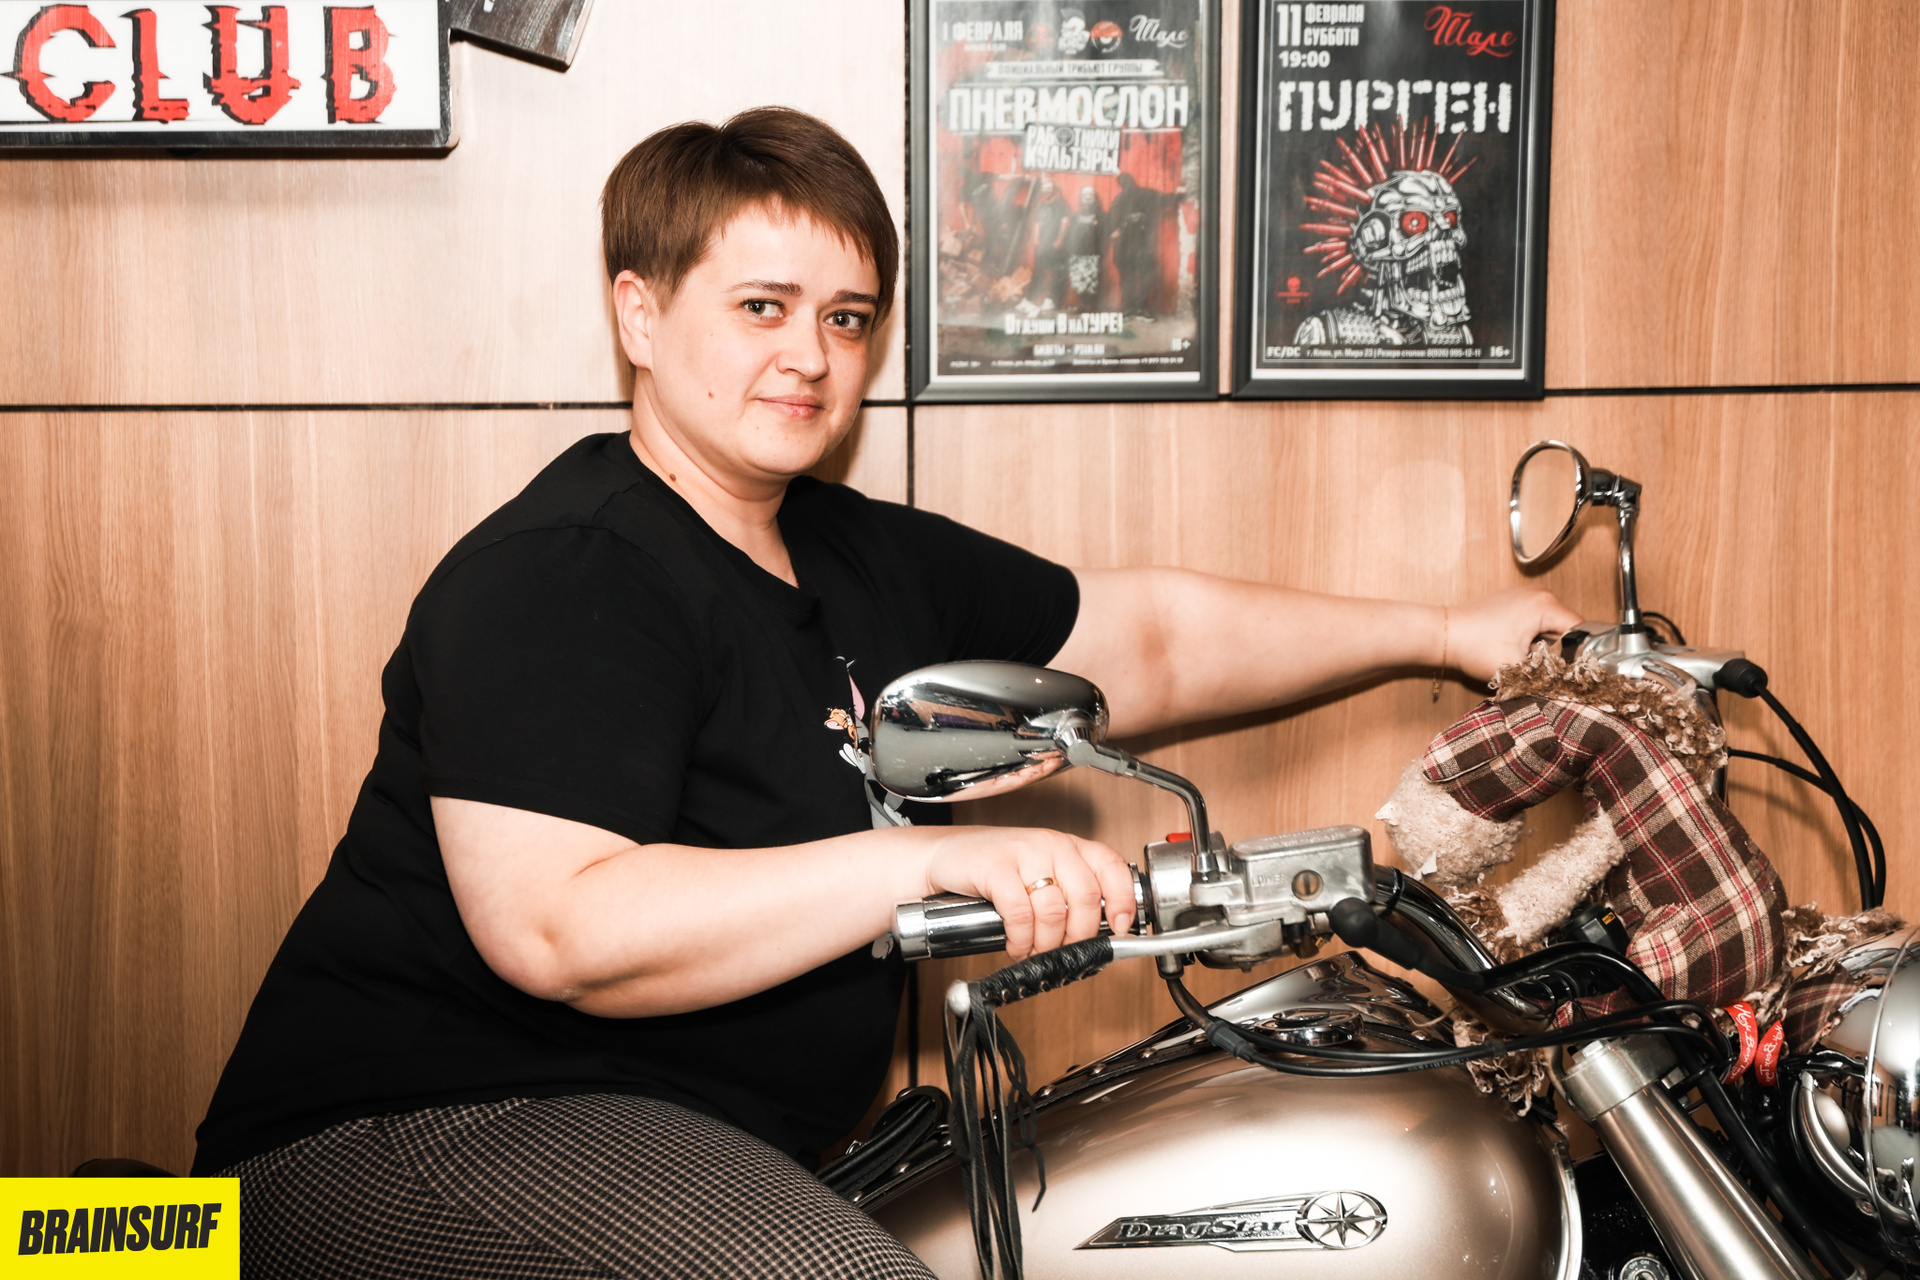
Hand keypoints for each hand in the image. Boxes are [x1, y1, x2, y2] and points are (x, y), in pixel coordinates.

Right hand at [922, 826, 1135, 959]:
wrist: (946, 854)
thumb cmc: (996, 867)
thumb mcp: (1042, 872)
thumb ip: (1070, 892)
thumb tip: (1102, 932)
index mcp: (1069, 845)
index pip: (1111, 867)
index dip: (1123, 900)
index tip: (1121, 927)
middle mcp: (1051, 844)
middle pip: (1086, 897)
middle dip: (1078, 936)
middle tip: (1065, 950)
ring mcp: (1024, 853)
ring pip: (1053, 911)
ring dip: (1046, 944)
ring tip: (1034, 950)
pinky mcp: (995, 868)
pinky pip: (1020, 915)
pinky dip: (1020, 939)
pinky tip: (1016, 944)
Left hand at [1444, 587, 1583, 682]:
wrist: (1442, 635)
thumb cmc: (1474, 647)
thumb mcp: (1518, 669)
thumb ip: (1550, 674)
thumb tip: (1570, 682)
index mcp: (1546, 605)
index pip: (1581, 632)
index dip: (1577, 655)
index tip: (1567, 672)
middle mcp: (1539, 594)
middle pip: (1565, 629)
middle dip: (1557, 651)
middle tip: (1537, 666)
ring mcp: (1525, 595)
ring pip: (1549, 627)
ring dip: (1541, 645)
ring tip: (1520, 656)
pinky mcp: (1513, 601)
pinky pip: (1534, 621)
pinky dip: (1529, 637)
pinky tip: (1511, 647)